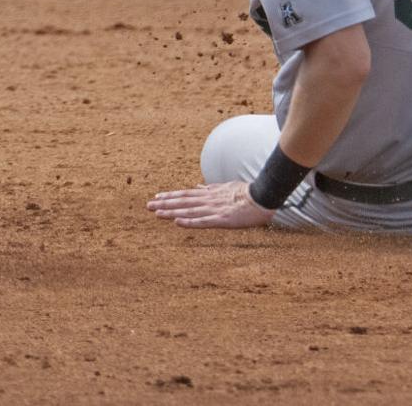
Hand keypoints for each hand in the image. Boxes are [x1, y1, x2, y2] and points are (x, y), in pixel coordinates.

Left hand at [147, 181, 275, 229]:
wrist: (264, 196)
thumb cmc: (247, 193)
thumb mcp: (227, 187)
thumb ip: (211, 189)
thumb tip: (198, 187)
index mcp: (211, 193)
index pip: (186, 194)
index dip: (171, 196)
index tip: (157, 197)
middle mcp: (209, 200)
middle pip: (183, 202)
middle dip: (165, 204)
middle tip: (148, 206)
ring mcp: (214, 210)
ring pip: (189, 211)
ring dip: (172, 212)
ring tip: (156, 213)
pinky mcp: (222, 220)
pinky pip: (203, 222)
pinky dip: (189, 222)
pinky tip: (177, 222)